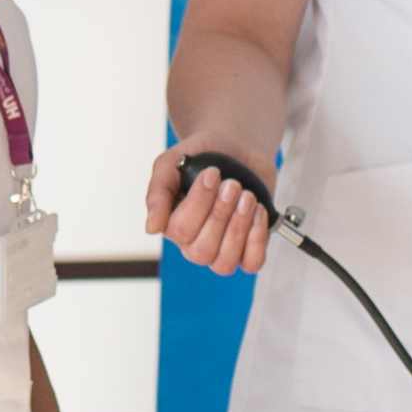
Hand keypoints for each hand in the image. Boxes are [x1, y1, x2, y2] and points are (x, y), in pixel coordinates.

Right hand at [144, 148, 277, 276]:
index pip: (181, 231)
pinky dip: (257, 240)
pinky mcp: (248, 248)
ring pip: (224, 263)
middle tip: (232, 184)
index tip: (212, 172)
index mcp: (172, 225)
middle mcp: (194, 243)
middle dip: (221, 214)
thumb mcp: (170, 164)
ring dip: (239, 227)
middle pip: (202, 251)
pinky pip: (252, 263)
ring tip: (248, 197)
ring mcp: (221, 249)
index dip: (199, 203)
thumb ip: (157, 193)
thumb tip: (152, 227)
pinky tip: (259, 212)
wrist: (236, 147)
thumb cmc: (201, 157)